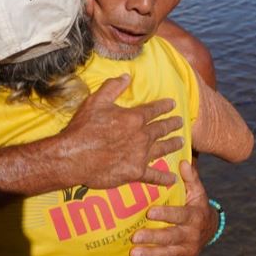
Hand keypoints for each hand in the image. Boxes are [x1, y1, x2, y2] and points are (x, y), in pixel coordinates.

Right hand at [59, 74, 183, 188]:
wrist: (74, 156)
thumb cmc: (84, 128)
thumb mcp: (96, 101)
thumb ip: (113, 88)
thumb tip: (126, 76)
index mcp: (134, 118)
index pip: (153, 110)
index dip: (164, 106)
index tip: (172, 104)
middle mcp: (142, 136)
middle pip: (161, 129)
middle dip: (172, 124)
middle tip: (180, 122)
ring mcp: (140, 155)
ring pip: (162, 149)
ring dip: (172, 145)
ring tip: (181, 142)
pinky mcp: (135, 172)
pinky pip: (153, 175)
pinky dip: (164, 178)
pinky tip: (172, 179)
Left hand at [129, 160, 216, 255]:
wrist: (211, 228)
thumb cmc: (197, 206)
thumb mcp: (197, 191)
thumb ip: (190, 177)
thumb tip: (183, 161)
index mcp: (194, 216)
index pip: (179, 215)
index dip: (165, 214)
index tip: (149, 212)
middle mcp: (192, 235)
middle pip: (171, 237)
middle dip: (153, 238)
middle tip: (134, 237)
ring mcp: (189, 250)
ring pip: (169, 254)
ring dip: (151, 254)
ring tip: (133, 253)